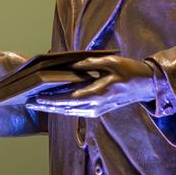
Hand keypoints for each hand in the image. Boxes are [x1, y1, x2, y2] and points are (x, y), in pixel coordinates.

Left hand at [25, 56, 154, 117]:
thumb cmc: (129, 71)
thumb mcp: (111, 62)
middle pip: (66, 108)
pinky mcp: (98, 110)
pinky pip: (77, 112)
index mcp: (98, 94)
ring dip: (53, 109)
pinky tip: (53, 106)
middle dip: (47, 106)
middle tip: (29, 103)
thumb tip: (73, 64)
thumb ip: (90, 64)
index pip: (69, 99)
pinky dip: (63, 109)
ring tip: (36, 105)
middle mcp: (96, 105)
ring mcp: (97, 110)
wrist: (146, 85)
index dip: (52, 100)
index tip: (37, 98)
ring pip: (70, 112)